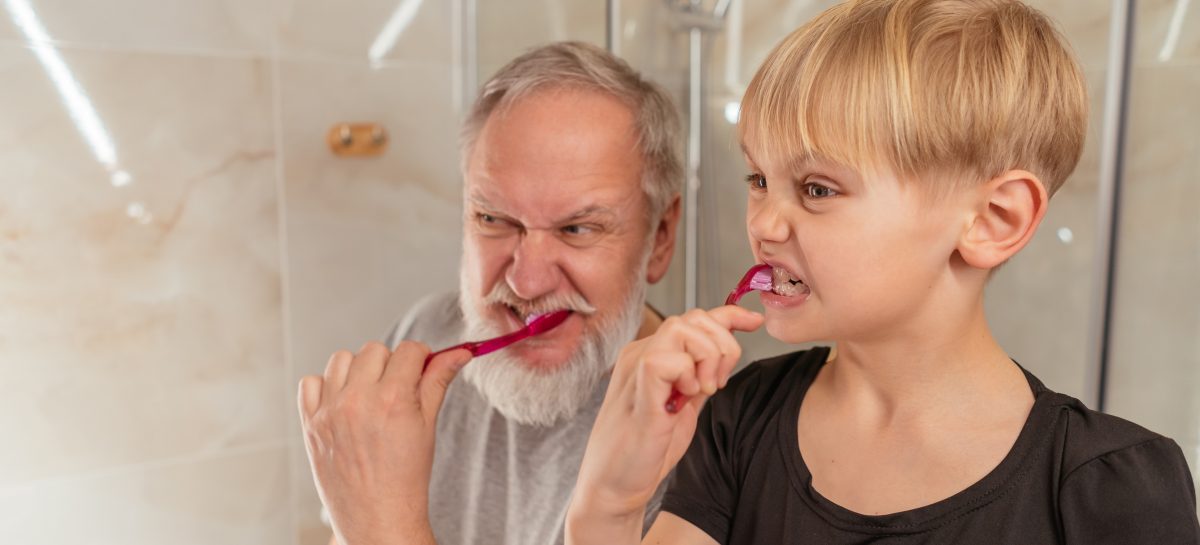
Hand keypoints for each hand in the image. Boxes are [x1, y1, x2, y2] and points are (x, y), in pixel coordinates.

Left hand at [298, 341, 471, 544]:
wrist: (379, 517)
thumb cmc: (406, 477)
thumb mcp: (428, 426)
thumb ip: (438, 382)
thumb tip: (459, 353)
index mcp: (393, 399)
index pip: (409, 349)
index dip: (419, 357)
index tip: (420, 369)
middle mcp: (358, 401)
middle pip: (375, 350)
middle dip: (389, 364)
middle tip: (396, 390)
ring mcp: (330, 412)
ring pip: (341, 359)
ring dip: (357, 371)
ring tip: (368, 395)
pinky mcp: (310, 424)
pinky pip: (310, 382)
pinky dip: (325, 387)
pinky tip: (342, 404)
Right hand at [566, 306, 762, 543]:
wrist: (614, 485)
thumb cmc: (644, 450)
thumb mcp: (685, 405)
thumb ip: (701, 377)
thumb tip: (727, 354)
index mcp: (653, 354)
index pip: (696, 318)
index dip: (730, 315)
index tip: (754, 322)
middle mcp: (642, 353)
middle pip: (695, 318)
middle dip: (723, 346)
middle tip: (716, 384)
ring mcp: (636, 367)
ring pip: (682, 329)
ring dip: (706, 359)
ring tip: (700, 393)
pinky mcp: (637, 387)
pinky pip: (666, 358)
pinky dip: (686, 375)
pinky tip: (681, 400)